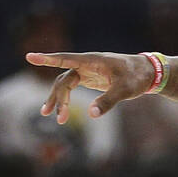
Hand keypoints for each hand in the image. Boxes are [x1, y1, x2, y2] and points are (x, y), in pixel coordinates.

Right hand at [28, 52, 156, 122]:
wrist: (148, 73)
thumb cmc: (137, 77)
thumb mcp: (125, 90)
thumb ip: (108, 101)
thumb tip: (91, 115)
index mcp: (92, 60)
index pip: (65, 59)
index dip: (47, 58)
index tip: (29, 56)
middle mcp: (86, 64)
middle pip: (63, 79)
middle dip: (57, 97)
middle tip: (51, 115)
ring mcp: (87, 71)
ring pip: (66, 84)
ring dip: (60, 100)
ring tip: (56, 119)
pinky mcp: (90, 78)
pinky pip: (72, 87)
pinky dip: (66, 98)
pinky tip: (62, 112)